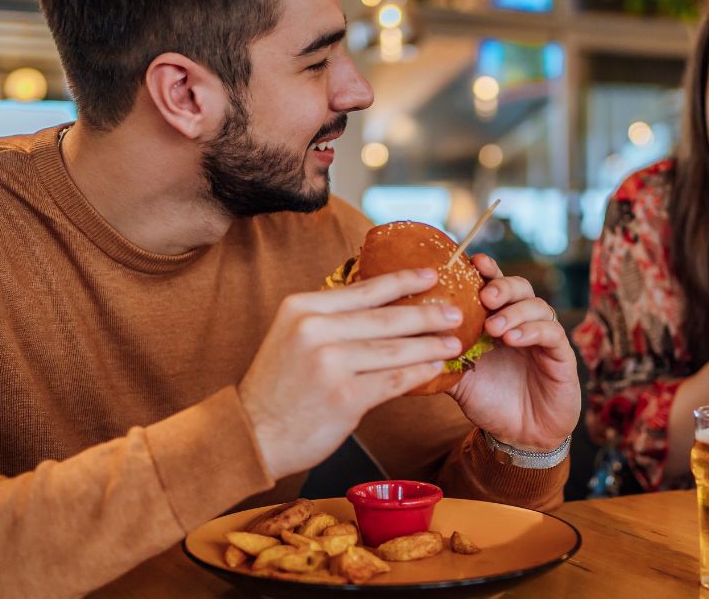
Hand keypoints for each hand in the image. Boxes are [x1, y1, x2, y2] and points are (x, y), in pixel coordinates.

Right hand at [238, 269, 463, 479]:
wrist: (251, 434)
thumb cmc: (278, 386)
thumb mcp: (292, 336)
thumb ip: (329, 319)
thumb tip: (379, 303)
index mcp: (302, 308)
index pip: (364, 289)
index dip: (402, 281)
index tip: (431, 274)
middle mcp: (315, 330)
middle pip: (386, 318)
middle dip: (427, 315)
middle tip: (456, 312)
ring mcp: (330, 364)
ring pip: (395, 349)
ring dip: (430, 346)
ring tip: (454, 342)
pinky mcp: (345, 397)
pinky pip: (394, 381)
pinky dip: (419, 374)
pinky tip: (436, 369)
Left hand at [447, 254, 580, 451]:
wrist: (519, 436)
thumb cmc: (489, 401)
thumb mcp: (458, 378)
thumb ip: (440, 357)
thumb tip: (404, 342)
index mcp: (498, 320)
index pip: (495, 285)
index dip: (487, 270)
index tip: (473, 261)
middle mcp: (523, 322)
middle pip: (520, 287)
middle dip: (502, 286)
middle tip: (486, 296)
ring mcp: (544, 337)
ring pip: (538, 306)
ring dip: (515, 312)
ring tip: (494, 327)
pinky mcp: (561, 356)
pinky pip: (551, 333)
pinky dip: (533, 331)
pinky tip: (514, 339)